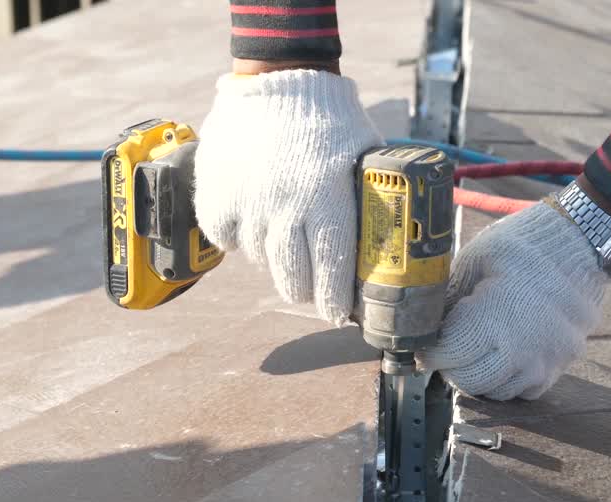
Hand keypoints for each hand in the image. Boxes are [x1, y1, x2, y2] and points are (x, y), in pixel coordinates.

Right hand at [194, 70, 383, 324]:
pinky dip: (237, 239)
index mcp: (327, 198)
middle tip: (312, 292)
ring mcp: (248, 202)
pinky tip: (251, 224)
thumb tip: (394, 242)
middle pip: (292, 274)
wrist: (280, 78)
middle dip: (305, 291)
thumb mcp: (364, 156)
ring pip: (259, 257)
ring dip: (273, 260)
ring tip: (284, 247)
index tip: (339, 313)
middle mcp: (286, 206)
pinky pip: (225, 237)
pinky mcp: (216, 194)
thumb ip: (372, 199)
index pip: (332, 266)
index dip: (335, 298)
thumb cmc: (331, 117)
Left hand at [418, 202, 608, 399]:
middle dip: (453, 368)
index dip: (431, 353)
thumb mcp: (472, 263)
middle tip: (450, 351)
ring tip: (477, 353)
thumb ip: (449, 301)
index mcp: (493, 319)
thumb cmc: (521, 246)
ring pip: (498, 392)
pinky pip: (527, 390)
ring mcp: (544, 360)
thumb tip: (426, 326)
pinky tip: (505, 357)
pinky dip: (511, 380)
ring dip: (482, 377)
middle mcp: (519, 349)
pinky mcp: (562, 363)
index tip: (427, 348)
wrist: (578, 243)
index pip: (448, 357)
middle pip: (469, 382)